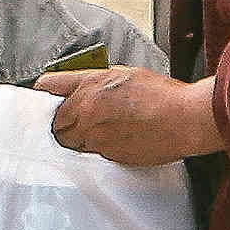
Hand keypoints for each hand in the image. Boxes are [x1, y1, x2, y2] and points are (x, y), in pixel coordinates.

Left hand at [32, 67, 222, 165]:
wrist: (185, 119)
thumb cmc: (161, 94)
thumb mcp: (124, 74)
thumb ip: (95, 82)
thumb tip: (79, 89)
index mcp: (89, 84)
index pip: (47, 86)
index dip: (44, 93)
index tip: (44, 99)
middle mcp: (86, 110)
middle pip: (54, 122)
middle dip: (60, 122)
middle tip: (72, 121)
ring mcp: (95, 135)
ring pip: (70, 142)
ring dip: (76, 138)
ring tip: (96, 132)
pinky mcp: (107, 154)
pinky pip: (90, 153)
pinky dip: (96, 149)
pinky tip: (113, 141)